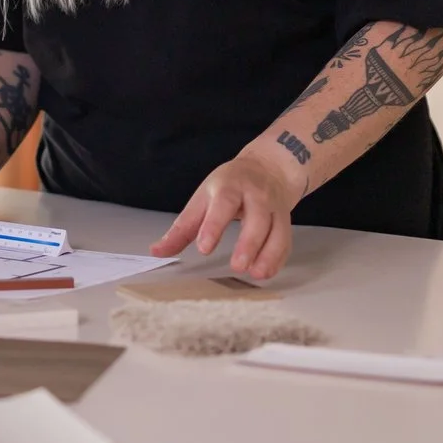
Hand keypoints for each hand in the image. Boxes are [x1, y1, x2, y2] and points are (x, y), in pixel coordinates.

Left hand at [150, 143, 306, 280]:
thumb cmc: (230, 185)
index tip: (204, 247)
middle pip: (256, 218)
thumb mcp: (203, 198)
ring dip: (268, 254)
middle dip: (248, 243)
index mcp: (229, 186)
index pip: (223, 204)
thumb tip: (157, 251)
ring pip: (276, 231)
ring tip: (256, 274)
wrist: (268, 168)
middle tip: (237, 266)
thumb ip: (182, 228)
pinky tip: (266, 272)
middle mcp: (255, 196)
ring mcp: (273, 208)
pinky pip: (285, 241)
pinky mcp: (285, 221)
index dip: (214, 226)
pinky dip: (278, 258)